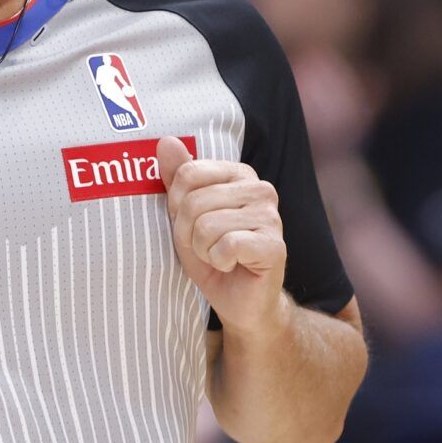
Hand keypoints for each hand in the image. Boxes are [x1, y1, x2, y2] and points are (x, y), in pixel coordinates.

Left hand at [158, 136, 289, 335]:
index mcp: (238, 174)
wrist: (240, 301)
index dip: (177, 208)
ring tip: (218, 256)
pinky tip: (232, 265)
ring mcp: (271, 216)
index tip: (191, 226)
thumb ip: (176, 179)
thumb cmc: (211, 255)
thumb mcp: (184, 216)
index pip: (187, 175)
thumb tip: (166, 141)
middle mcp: (260, 189)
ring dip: (202, 249)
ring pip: (206, 225)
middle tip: (205, 247)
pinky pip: (226, 245)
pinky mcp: (275, 245)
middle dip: (187, 233)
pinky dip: (219, 261)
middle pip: (193, 201)